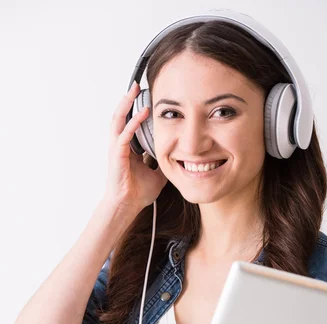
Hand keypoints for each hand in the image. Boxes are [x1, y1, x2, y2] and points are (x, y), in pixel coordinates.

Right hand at [104, 81, 167, 217]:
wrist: (128, 206)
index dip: (138, 110)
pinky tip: (140, 114)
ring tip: (134, 91)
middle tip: (137, 85)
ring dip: (126, 105)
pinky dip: (132, 123)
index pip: (133, 123)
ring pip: (119, 120)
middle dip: (129, 100)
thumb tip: (180, 158)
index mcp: (130, 149)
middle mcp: (121, 145)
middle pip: (123, 116)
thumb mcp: (159, 174)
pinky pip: (123, 135)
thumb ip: (165, 163)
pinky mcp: (117, 155)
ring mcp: (117, 149)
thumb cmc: (138, 192)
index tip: (149, 98)